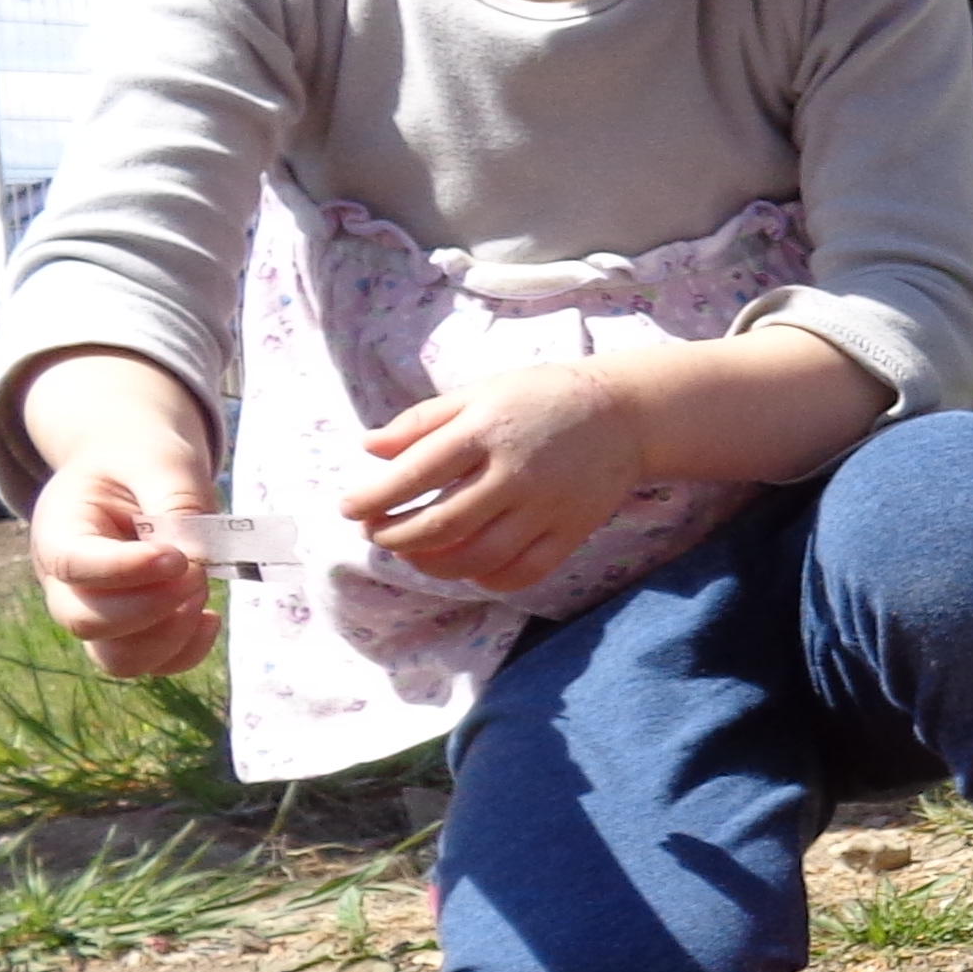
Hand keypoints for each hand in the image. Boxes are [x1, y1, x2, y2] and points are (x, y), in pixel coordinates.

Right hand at [25, 417, 222, 680]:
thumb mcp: (161, 459)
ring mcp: (96, 611)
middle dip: (150, 606)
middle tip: (196, 571)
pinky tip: (208, 617)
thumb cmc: (141, 460)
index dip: (124, 570)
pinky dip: (186, 651)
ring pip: (117, 657)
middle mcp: (66, 582)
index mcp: (59, 529)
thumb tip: (196, 554)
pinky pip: (153, 665)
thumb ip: (177, 498)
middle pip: (86, 622)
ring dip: (169, 635)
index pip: (73, 565)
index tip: (176, 558)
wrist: (133, 467)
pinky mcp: (132, 631)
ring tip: (201, 590)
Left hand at [337, 362, 650, 594]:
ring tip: (414, 553)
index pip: (416, 473)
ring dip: (433, 564)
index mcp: (486, 430)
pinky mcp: (571, 531)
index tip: (349, 508)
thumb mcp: (479, 392)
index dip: (373, 497)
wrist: (624, 414)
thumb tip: (369, 449)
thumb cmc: (540, 397)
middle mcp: (515, 471)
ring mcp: (546, 506)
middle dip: (396, 536)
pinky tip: (467, 566)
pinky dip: (486, 578)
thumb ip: (423, 421)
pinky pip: (522, 571)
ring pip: (478, 556)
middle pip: (441, 524)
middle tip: (376, 533)